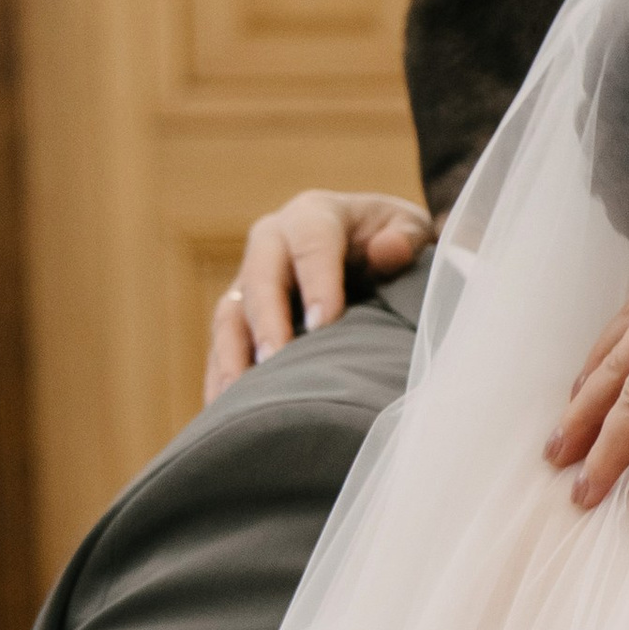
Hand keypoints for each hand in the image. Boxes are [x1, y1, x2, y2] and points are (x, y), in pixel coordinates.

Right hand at [202, 192, 434, 402]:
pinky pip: (222, 346)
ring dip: (232, 356)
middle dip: (267, 321)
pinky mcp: (239, 315)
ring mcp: (248, 280)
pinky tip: (223, 413)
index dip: (317, 281)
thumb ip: (405, 236)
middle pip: (260, 280)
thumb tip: (388, 251)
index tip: (324, 323)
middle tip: (274, 362)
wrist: (364, 245)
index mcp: (313, 216)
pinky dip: (221, 379)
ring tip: (239, 398)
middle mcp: (271, 242)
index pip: (311, 242)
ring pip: (230, 316)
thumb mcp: (408, 228)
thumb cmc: (390, 240)